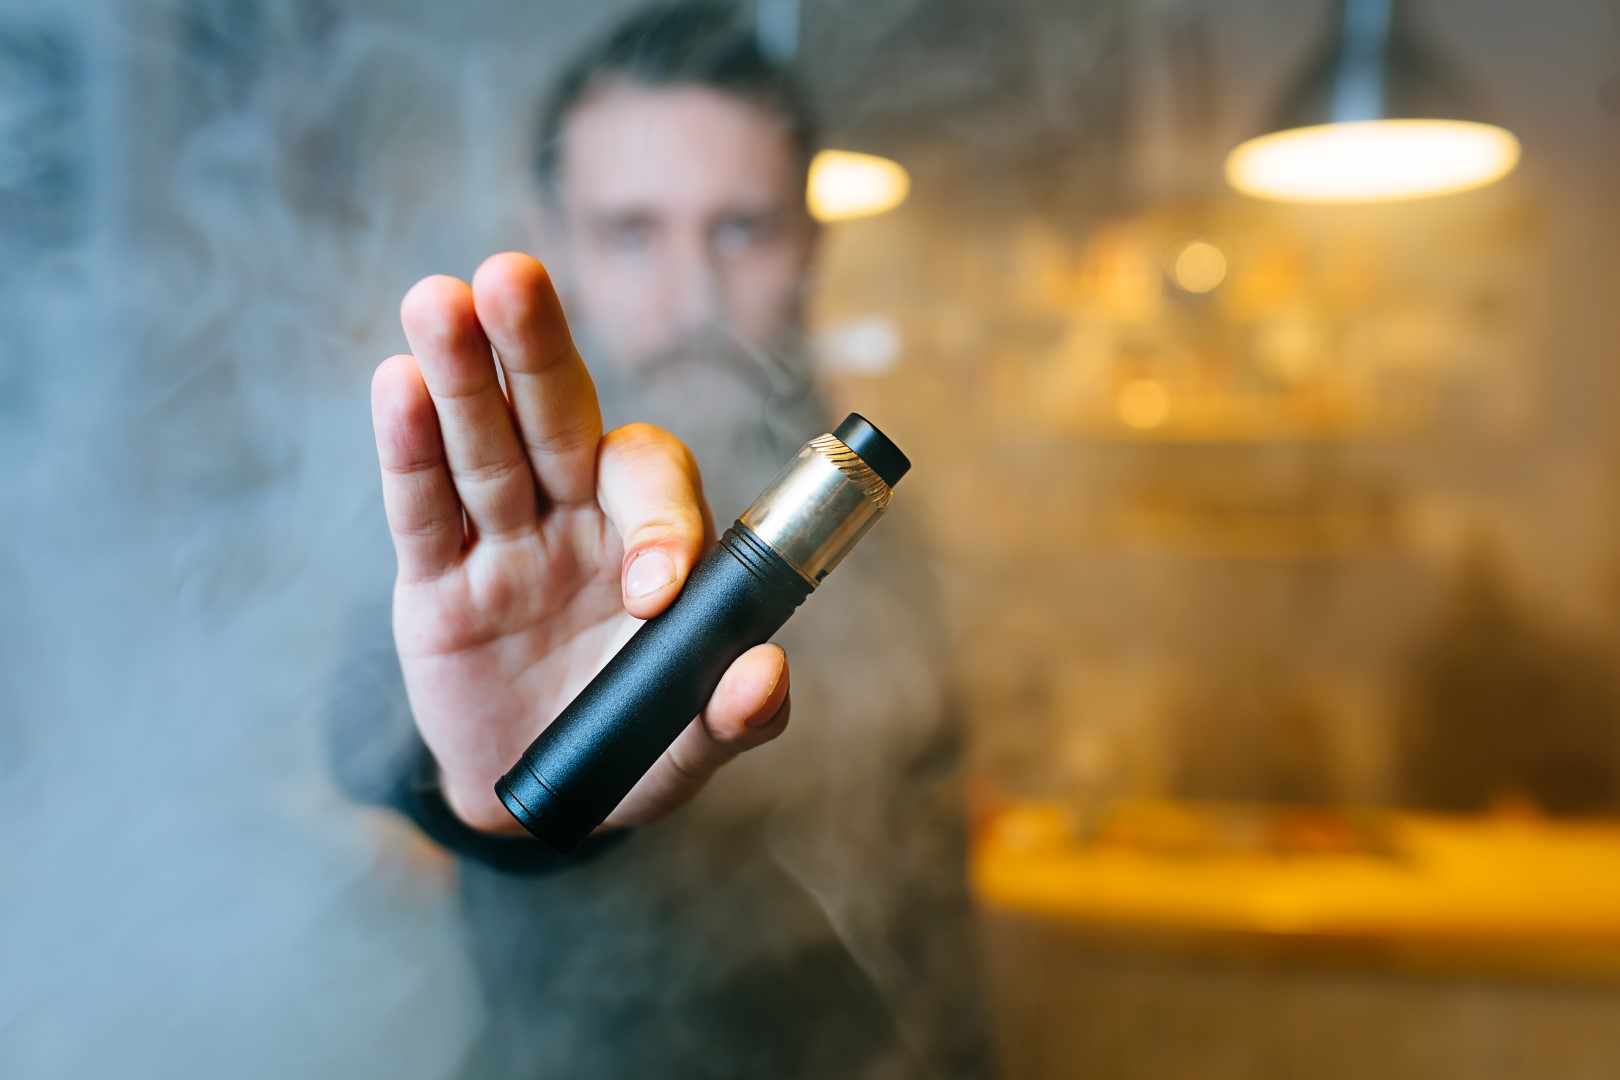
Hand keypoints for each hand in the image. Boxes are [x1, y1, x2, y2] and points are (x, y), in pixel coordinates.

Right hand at [370, 253, 791, 834]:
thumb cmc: (627, 753)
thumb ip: (735, 715)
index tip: (650, 594)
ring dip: (461, 377)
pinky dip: (407, 452)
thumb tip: (765, 671)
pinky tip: (398, 386)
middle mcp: (575, 520)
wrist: (537, 800)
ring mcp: (502, 545)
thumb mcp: (687, 748)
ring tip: (437, 303)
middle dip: (537, 348)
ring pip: (481, 447)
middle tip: (512, 276)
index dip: (656, 521)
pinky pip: (421, 512)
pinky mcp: (433, 584)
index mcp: (650, 543)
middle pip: (557, 418)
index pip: (651, 486)